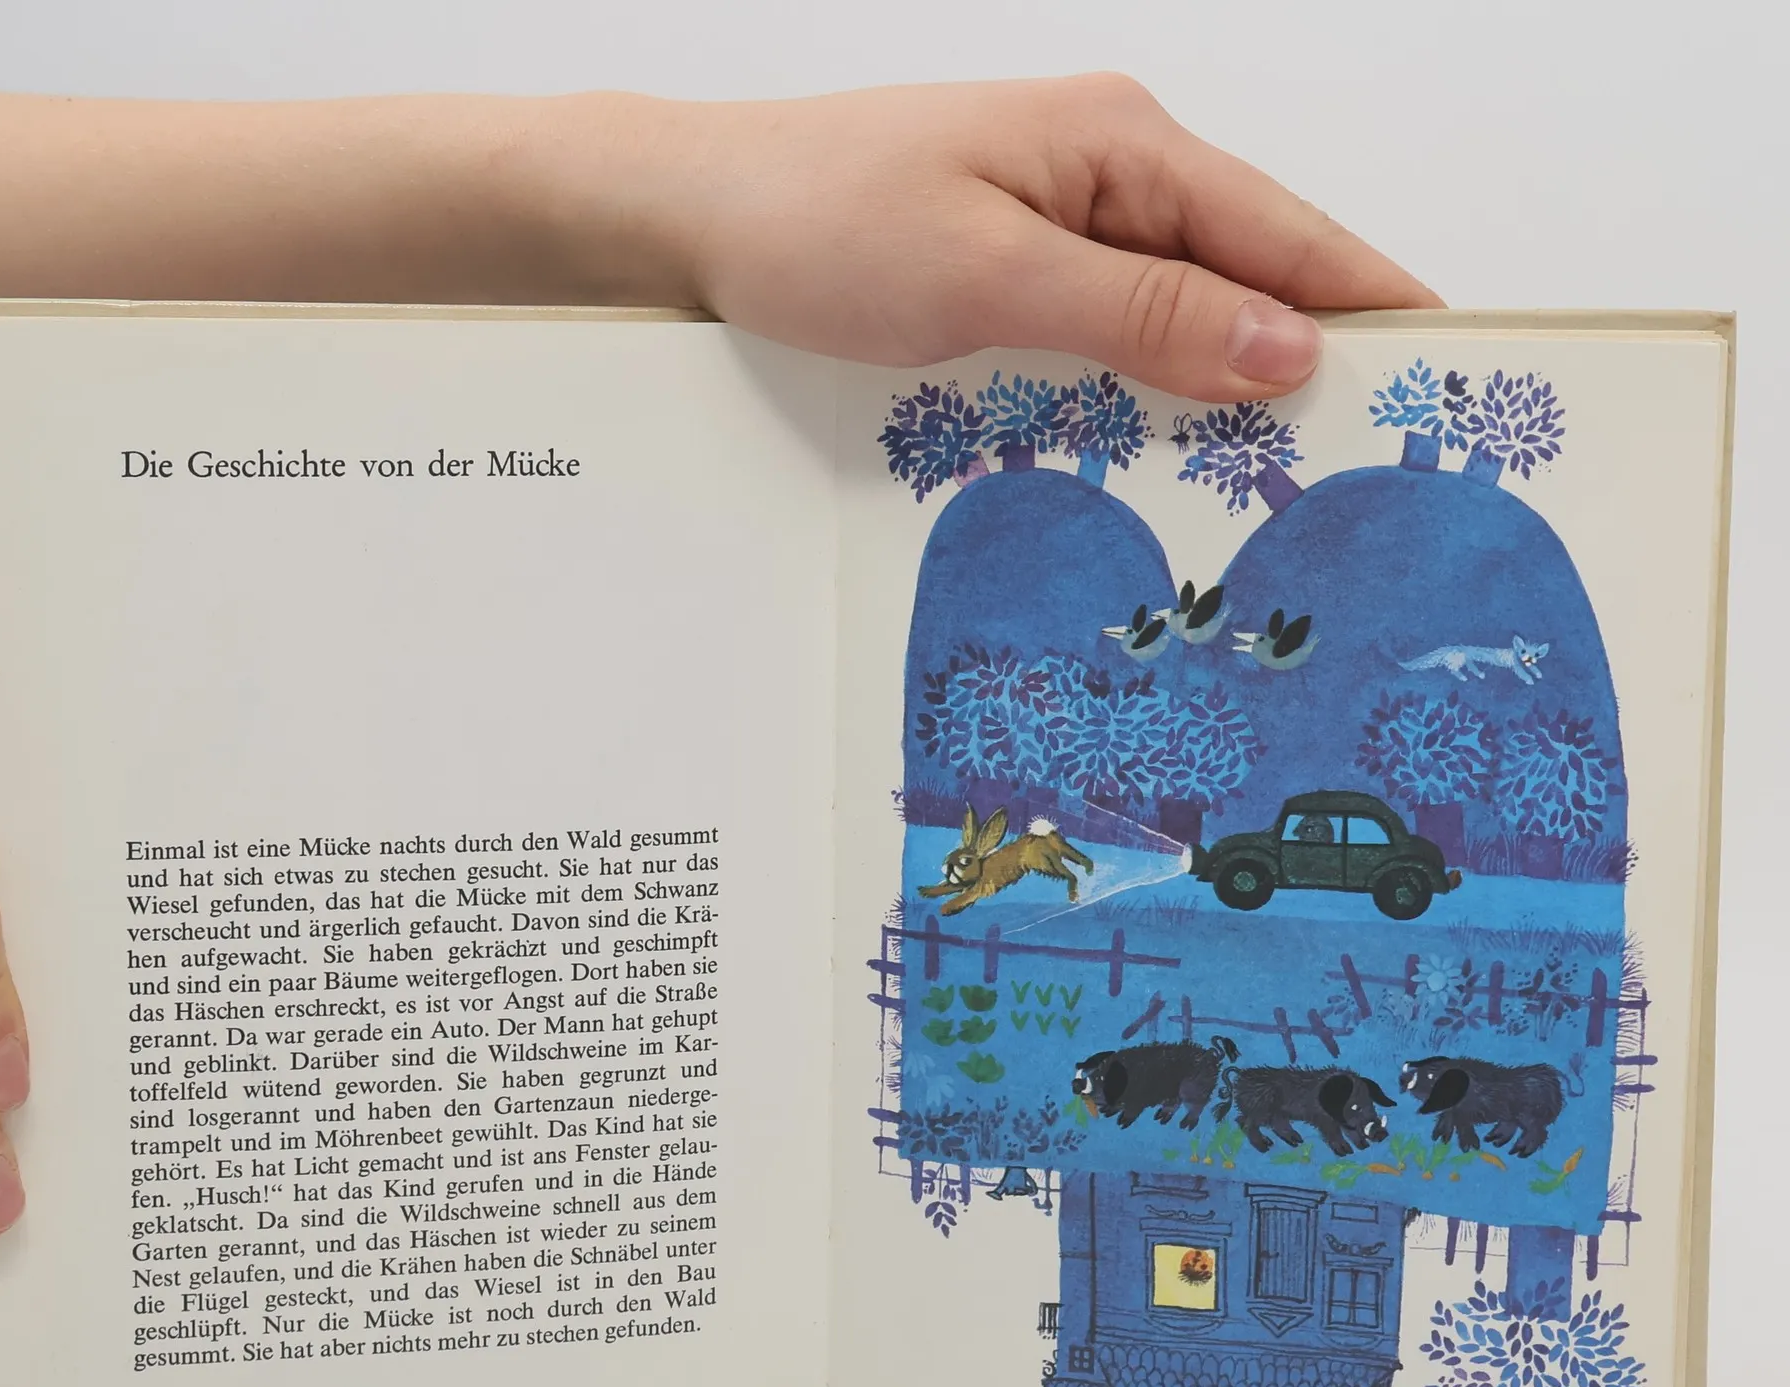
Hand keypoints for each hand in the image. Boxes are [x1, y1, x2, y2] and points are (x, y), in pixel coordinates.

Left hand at [653, 75, 1439, 398]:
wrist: (690, 218)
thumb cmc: (821, 224)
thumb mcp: (987, 274)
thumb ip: (1138, 311)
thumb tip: (1284, 350)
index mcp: (1122, 145)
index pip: (1286, 236)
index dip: (1372, 310)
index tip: (1450, 385)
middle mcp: (1109, 176)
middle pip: (1249, 278)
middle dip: (1314, 366)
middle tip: (1382, 472)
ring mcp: (1064, 226)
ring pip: (1184, 318)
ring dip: (1232, 392)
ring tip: (1298, 489)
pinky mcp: (1021, 275)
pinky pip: (1118, 340)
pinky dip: (1154, 395)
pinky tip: (1175, 457)